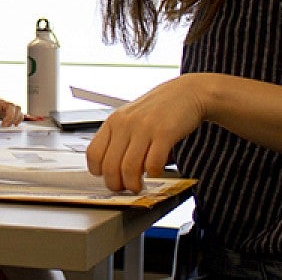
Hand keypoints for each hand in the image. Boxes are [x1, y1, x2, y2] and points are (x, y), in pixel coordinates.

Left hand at [0, 91, 22, 126]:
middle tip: (5, 126)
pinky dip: (21, 118)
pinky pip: (20, 111)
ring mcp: (8, 104)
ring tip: (12, 126)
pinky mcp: (12, 108)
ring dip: (16, 118)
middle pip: (10, 106)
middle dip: (9, 117)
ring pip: (17, 108)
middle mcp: (2, 102)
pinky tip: (17, 124)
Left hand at [85, 75, 206, 192]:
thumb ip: (120, 138)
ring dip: (133, 184)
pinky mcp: (164, 133)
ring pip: (129, 168)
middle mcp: (125, 124)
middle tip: (125, 188)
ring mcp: (144, 128)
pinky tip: (156, 171)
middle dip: (116, 185)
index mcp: (114, 121)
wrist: (187, 92)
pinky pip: (153, 163)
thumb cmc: (159, 108)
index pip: (94, 153)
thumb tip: (111, 168)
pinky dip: (153, 174)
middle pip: (110, 166)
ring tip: (139, 186)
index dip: (99, 172)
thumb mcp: (131, 118)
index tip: (108, 178)